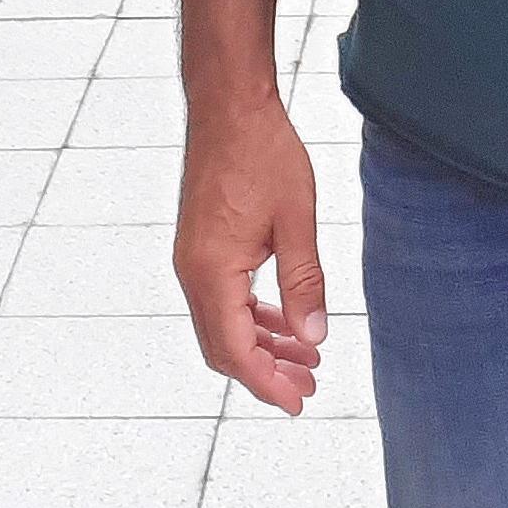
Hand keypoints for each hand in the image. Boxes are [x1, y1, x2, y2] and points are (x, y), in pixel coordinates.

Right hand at [173, 89, 330, 414]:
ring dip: (262, 345)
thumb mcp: (296, 219)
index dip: (267, 383)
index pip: (236, 350)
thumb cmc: (263, 153)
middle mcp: (193, 272)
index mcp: (212, 271)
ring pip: (223, 324)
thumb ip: (304, 282)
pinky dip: (253, 317)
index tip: (299, 402)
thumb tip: (314, 338)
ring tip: (307, 357)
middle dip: (266, 372)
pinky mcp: (201, 246)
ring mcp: (193, 259)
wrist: (229, 105)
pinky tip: (285, 321)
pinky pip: (223, 299)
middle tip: (310, 386)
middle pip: (224, 346)